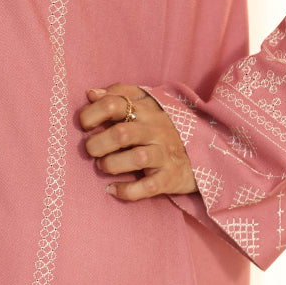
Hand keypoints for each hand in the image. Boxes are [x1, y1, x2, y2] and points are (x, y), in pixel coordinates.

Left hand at [80, 83, 197, 200]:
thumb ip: (119, 94)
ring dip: (112, 164)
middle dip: (98, 143)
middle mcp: (155, 129)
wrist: (201, 151)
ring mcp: (164, 154)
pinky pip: (147, 187)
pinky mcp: (169, 178)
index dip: (92, 113)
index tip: (84, 125)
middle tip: (90, 150)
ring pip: (136, 158)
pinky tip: (112, 189)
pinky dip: (127, 191)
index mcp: (145, 109)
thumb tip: (91, 93)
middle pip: (122, 133)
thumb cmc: (161, 127)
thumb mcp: (145, 104)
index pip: (115, 103)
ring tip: (103, 166)